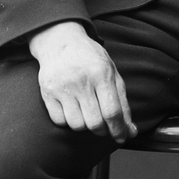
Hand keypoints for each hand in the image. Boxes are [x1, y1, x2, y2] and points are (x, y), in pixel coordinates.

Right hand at [29, 21, 137, 142]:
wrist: (60, 41)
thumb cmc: (90, 58)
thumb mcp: (111, 72)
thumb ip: (122, 102)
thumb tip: (131, 132)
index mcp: (101, 74)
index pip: (112, 112)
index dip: (118, 130)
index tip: (121, 138)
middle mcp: (81, 81)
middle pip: (95, 123)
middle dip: (102, 130)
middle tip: (103, 126)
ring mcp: (62, 87)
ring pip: (77, 125)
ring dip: (84, 126)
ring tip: (86, 113)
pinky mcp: (47, 93)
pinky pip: (59, 121)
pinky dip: (67, 121)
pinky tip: (72, 108)